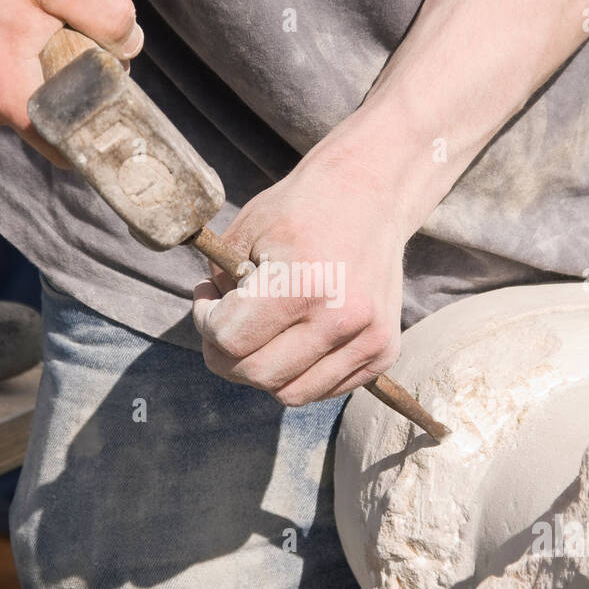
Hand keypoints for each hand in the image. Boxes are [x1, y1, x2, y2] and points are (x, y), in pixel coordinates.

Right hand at [0, 0, 142, 162]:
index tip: (116, 83)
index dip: (103, 118)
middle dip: (79, 81)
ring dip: (53, 65)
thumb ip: (107, 14)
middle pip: (58, 118)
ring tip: (39, 16)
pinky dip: (28, 56)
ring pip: (37, 98)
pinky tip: (18, 18)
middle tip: (75, 28)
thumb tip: (129, 49)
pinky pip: (14, 81)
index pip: (71, 143)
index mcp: (3, 93)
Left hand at [192, 151, 405, 404]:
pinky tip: (293, 336)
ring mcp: (368, 338)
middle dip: (226, 354)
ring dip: (263, 369)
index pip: (229, 340)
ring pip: (290, 393)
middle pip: (256, 375)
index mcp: (304, 283)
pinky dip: (298, 373)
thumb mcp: (246, 232)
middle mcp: (341, 317)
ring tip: (260, 331)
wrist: (370, 196)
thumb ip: (221, 286)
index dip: (205, 321)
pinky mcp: (384, 351)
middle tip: (225, 322)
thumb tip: (213, 334)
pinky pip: (324, 389)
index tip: (207, 299)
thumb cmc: (300, 210)